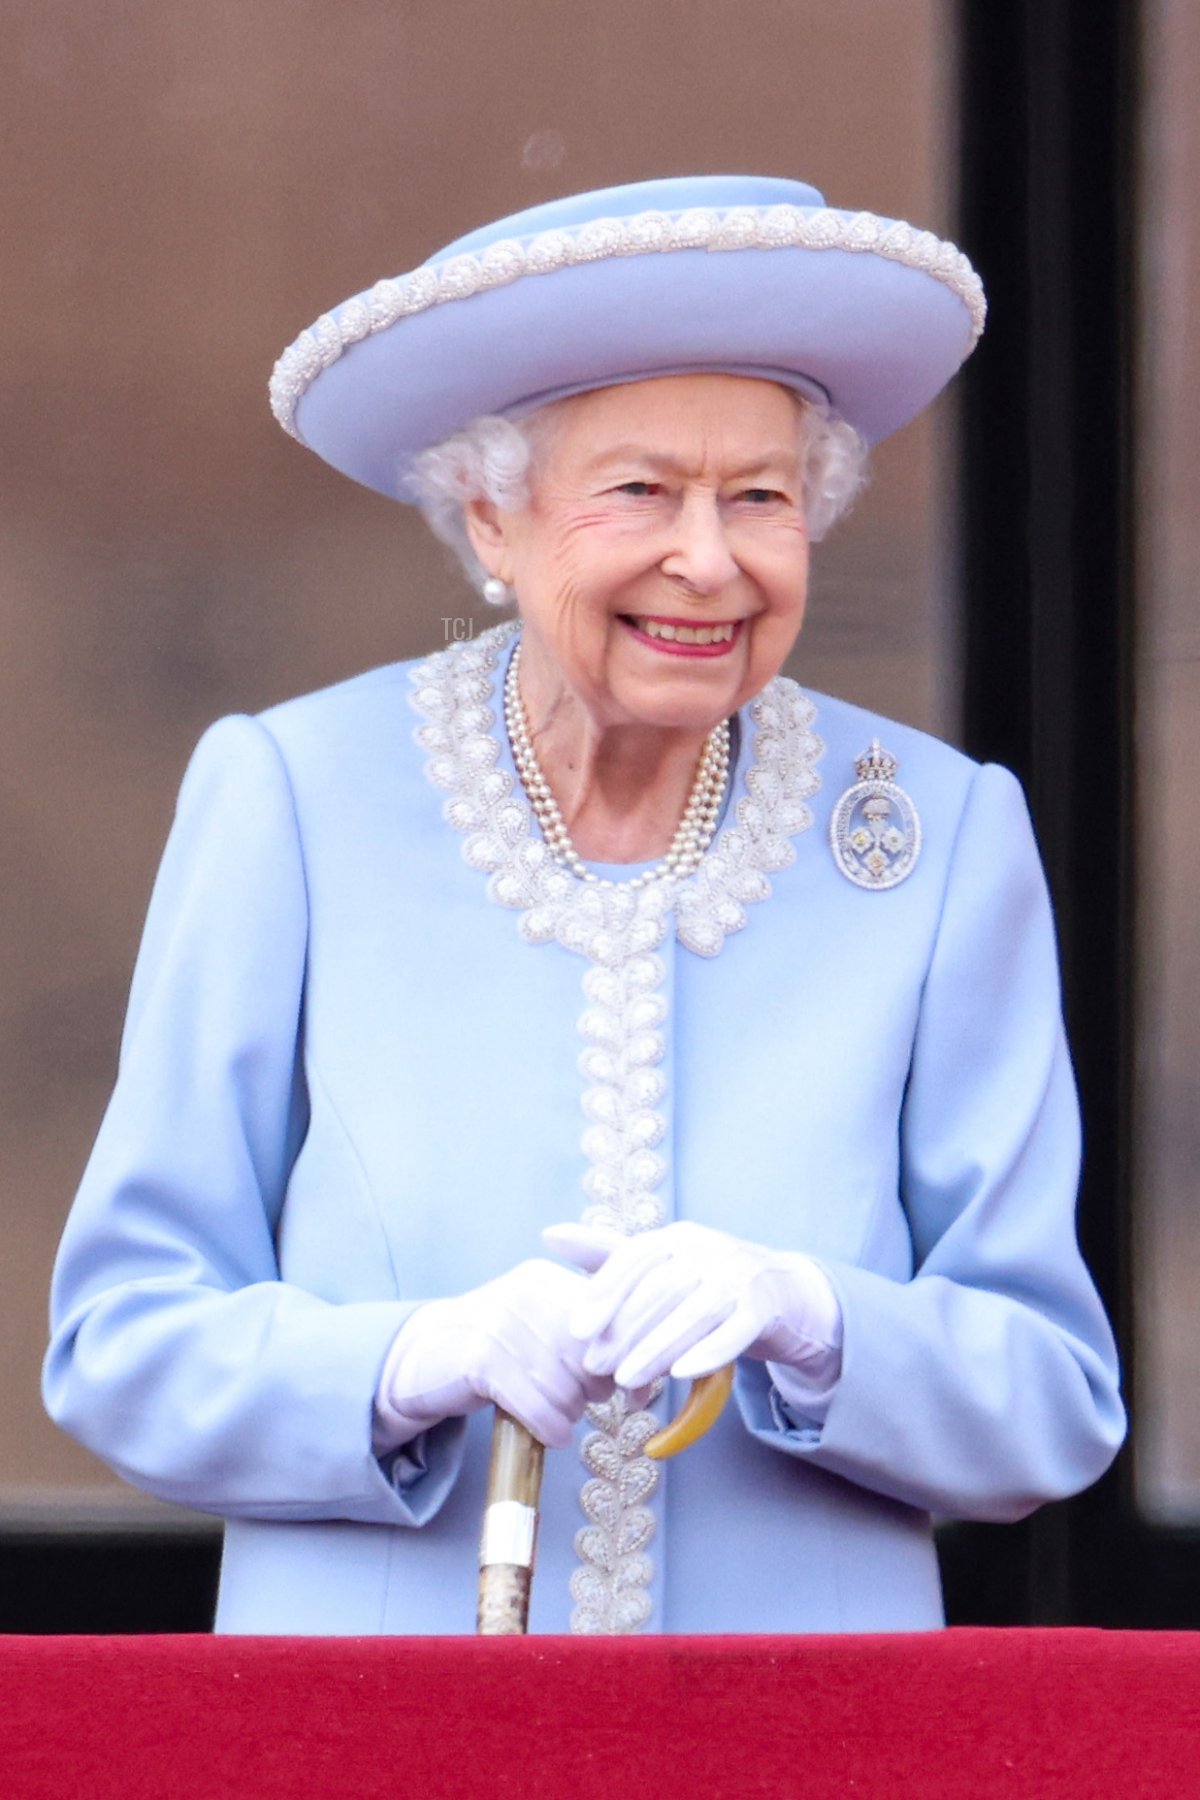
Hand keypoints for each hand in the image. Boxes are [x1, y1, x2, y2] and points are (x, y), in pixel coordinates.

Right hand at [374, 1260, 614, 1451]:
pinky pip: (538, 1405)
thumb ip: (592, 1345)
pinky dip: (552, 1427)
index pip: (610, 1313)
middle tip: (586, 1402)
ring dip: (571, 1412)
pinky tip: (552, 1434)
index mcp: (548, 1279)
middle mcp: (527, 1291)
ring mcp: (501, 1322)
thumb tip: (646, 1380)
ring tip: (560, 1416)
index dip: (631, 1356)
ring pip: (566, 1385)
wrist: (424, 1357)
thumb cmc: (498, 1350)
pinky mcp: (481, 1358)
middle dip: (598, 1388)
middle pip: (593, 1354)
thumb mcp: (543, 1332)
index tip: (636, 1390)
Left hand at [543, 1220, 842, 1391]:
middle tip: (595, 1367)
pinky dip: (708, 1352)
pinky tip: (680, 1374)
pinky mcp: (765, 1305)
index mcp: (677, 1237)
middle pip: (659, 1290)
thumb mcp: (662, 1267)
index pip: (633, 1257)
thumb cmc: (708, 1282)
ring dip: (656, 1349)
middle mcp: (708, 1247)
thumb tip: (549, 1233)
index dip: (603, 1292)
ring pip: (692, 1313)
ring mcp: (739, 1274)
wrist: (785, 1293)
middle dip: (623, 1331)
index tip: (577, 1328)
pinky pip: (734, 1330)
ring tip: (626, 1380)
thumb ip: (608, 1257)